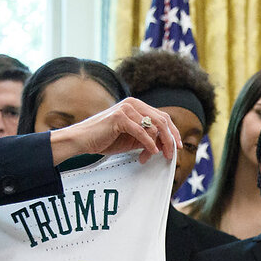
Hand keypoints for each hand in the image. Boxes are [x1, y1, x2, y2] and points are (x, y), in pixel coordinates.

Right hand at [48, 98, 178, 165]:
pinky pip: (142, 132)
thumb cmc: (106, 139)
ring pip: (154, 126)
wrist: (82, 140)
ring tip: (156, 156)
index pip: (163, 117)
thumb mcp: (132, 139)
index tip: (178, 146)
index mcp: (137, 105)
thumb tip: (166, 144)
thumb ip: (147, 137)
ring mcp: (126, 108)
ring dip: (158, 144)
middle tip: (172, 154)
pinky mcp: (120, 117)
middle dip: (170, 139)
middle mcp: (133, 103)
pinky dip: (149, 144)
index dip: (173, 132)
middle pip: (162, 120)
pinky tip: (151, 153)